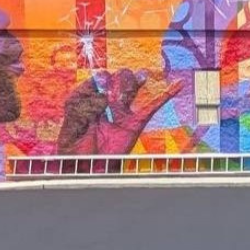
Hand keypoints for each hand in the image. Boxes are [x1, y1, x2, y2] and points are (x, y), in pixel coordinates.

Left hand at [57, 69, 182, 154]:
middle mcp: (106, 103)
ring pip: (132, 88)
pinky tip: (178, 84)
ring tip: (138, 80)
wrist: (85, 170)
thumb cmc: (73, 150)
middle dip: (116, 82)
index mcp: (88, 99)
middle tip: (112, 98)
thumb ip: (84, 108)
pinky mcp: (135, 124)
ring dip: (134, 81)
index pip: (98, 79)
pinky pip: (152, 107)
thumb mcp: (71, 124)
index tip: (93, 100)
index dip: (97, 84)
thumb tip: (105, 98)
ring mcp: (122, 113)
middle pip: (117, 79)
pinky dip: (166, 95)